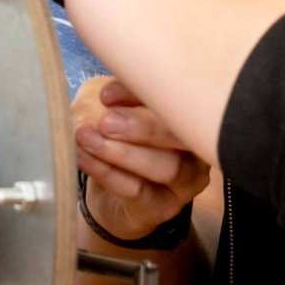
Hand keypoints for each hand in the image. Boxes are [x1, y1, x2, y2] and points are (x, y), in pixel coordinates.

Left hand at [74, 77, 210, 240]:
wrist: (115, 197)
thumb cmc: (124, 140)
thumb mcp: (124, 109)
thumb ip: (124, 93)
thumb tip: (109, 76)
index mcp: (194, 116)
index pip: (180, 101)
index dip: (144, 95)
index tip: (107, 95)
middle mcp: (200, 149)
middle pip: (181, 136)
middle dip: (142, 127)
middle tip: (105, 122)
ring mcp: (186, 182)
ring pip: (165, 167)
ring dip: (122, 152)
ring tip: (86, 138)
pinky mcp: (165, 207)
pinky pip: (140, 191)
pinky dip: (108, 172)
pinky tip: (84, 158)